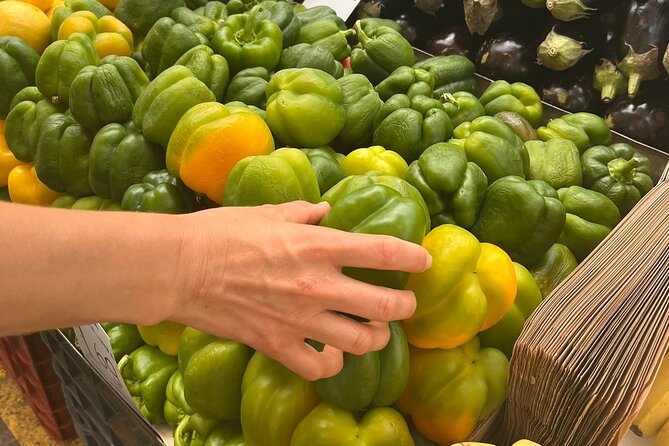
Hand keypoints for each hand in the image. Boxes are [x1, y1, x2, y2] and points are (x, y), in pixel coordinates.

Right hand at [172, 201, 431, 380]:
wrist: (180, 269)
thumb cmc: (220, 233)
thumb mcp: (266, 213)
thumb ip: (302, 213)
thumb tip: (324, 210)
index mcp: (317, 246)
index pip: (383, 252)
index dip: (413, 257)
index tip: (423, 261)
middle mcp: (317, 285)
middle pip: (386, 305)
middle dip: (404, 307)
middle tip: (403, 304)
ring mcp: (300, 320)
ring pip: (362, 342)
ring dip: (376, 338)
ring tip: (373, 331)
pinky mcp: (278, 344)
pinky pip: (321, 368)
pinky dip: (333, 365)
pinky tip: (332, 354)